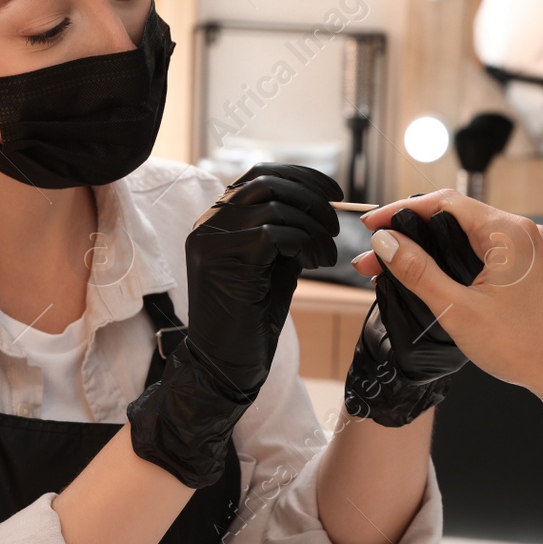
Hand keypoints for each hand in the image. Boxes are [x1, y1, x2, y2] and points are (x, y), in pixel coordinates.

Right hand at [186, 164, 341, 397]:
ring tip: (326, 254)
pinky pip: (274, 233)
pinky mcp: (225, 259)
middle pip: (266, 183)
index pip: (260, 176)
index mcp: (217, 221)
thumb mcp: (274, 266)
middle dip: (311, 198)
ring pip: (274, 207)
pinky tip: (315, 263)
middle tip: (334, 226)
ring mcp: (212, 240)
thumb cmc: (251, 321)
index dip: (301, 178)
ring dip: (312, 227)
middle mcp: (208, 224)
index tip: (333, 194)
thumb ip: (286, 234)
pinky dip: (303, 243)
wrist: (225, 367)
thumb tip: (318, 208)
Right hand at [353, 190, 542, 402]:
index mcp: (509, 232)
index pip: (444, 203)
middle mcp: (526, 233)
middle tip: (377, 259)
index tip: (372, 226)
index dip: (401, 211)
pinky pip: (492, 255)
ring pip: (474, 238)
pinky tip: (439, 280)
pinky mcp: (538, 271)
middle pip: (457, 219)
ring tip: (400, 270)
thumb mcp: (458, 309)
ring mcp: (535, 251)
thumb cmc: (527, 347)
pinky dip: (461, 262)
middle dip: (414, 236)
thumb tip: (387, 243)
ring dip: (436, 251)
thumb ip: (418, 272)